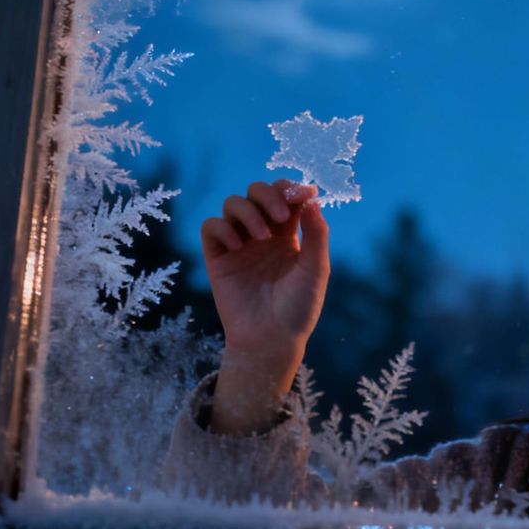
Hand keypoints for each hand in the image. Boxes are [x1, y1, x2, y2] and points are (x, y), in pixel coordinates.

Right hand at [200, 178, 328, 433]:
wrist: (272, 339)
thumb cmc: (299, 307)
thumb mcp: (316, 268)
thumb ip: (317, 233)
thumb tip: (312, 198)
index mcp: (288, 234)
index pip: (286, 196)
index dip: (292, 189)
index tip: (304, 194)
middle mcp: (262, 234)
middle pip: (257, 191)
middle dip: (269, 194)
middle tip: (280, 216)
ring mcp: (239, 243)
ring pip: (233, 203)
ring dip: (248, 211)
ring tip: (260, 238)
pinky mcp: (218, 257)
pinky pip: (211, 226)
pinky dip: (224, 228)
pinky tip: (238, 246)